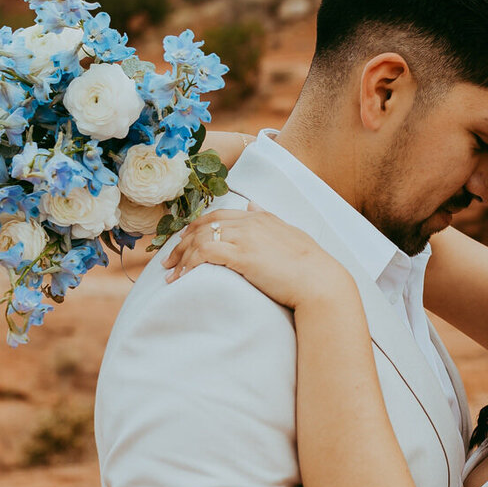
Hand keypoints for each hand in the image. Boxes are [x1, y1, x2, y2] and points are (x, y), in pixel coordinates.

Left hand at [165, 205, 353, 310]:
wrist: (319, 281)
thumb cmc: (309, 264)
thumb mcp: (289, 233)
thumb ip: (268, 219)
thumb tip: (252, 205)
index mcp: (260, 217)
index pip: (218, 216)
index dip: (196, 227)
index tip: (183, 240)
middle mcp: (250, 223)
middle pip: (204, 226)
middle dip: (181, 243)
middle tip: (168, 260)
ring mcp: (245, 238)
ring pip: (200, 239)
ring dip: (181, 257)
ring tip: (171, 275)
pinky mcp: (242, 256)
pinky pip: (205, 254)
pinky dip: (190, 264)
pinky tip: (183, 277)